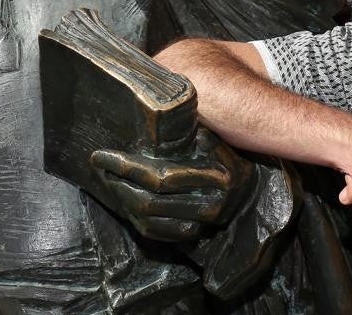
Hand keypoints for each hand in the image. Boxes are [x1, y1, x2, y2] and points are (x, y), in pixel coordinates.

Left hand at [89, 127, 256, 240]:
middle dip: (120, 183)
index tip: (102, 156)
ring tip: (110, 181)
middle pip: (151, 200)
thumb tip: (154, 116)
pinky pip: (157, 233)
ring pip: (151, 219)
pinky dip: (135, 219)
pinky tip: (124, 202)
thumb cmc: (225, 156)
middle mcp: (210, 204)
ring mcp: (202, 224)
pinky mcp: (195, 235)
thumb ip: (188, 133)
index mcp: (215, 177)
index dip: (127, 167)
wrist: (249, 188)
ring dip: (123, 201)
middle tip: (101, 167)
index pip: (161, 176)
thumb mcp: (211, 139)